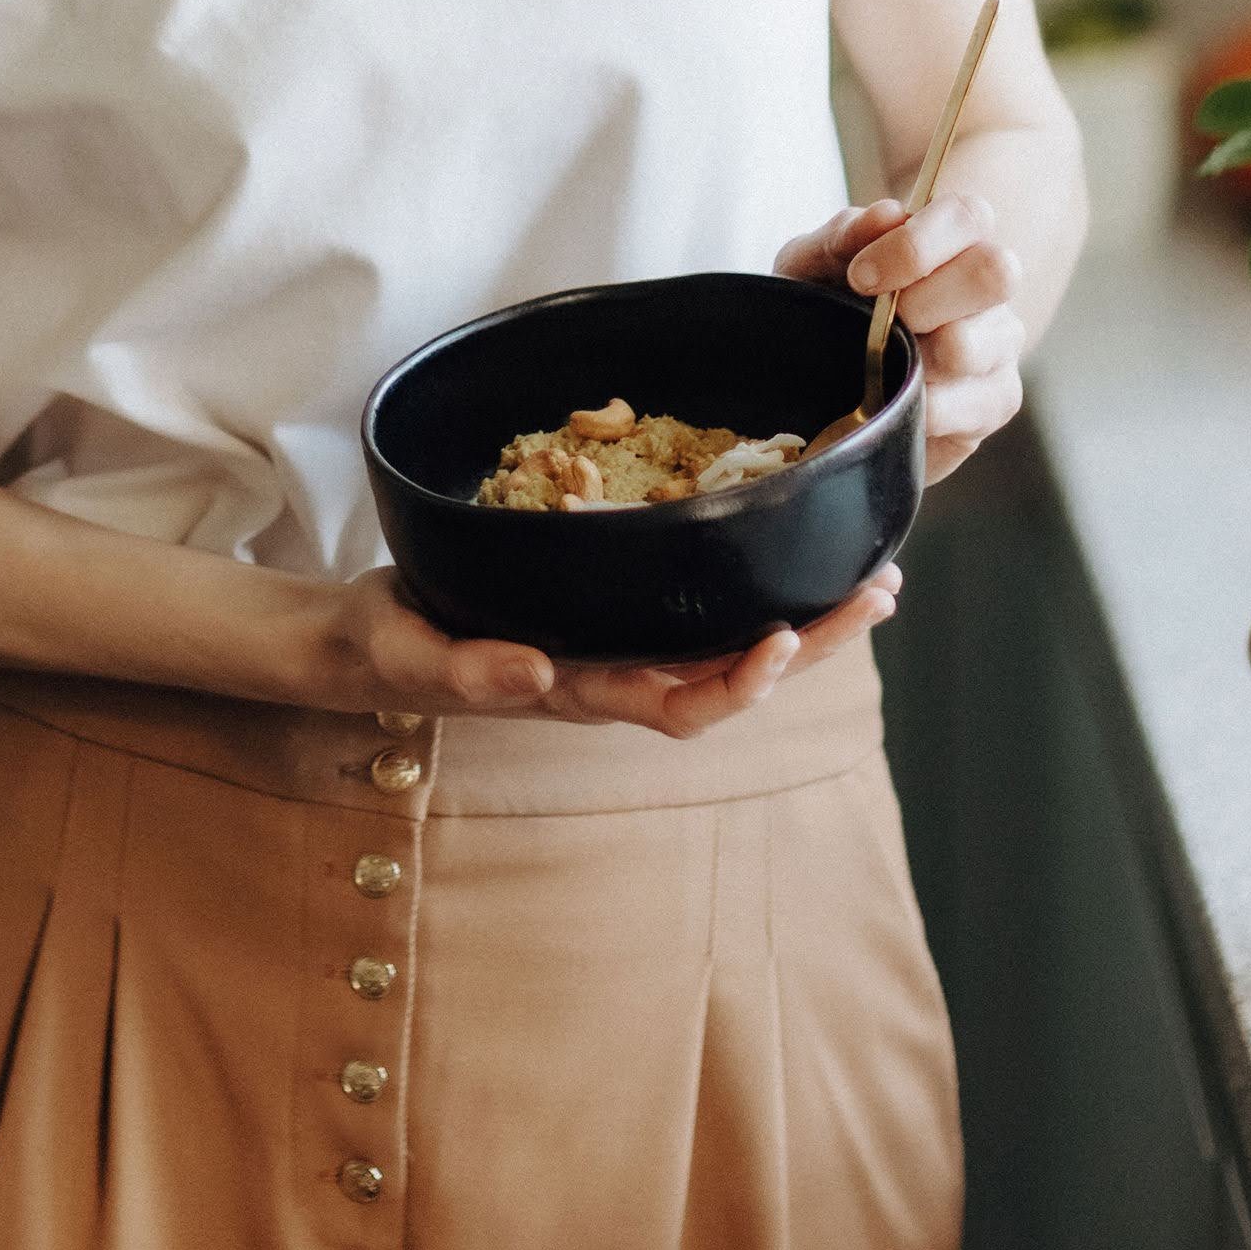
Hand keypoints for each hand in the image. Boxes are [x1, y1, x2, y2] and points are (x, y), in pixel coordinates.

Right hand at [311, 560, 900, 741]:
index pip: (679, 704)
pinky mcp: (614, 600)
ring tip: (870, 575)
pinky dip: (754, 579)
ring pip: (731, 639)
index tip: (784, 642)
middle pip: (733, 672)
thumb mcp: (413, 656)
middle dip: (812, 643)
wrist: (372, 641)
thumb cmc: (392, 649)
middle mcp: (615, 670)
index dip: (737, 682)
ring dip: (806, 616)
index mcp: (579, 691)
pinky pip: (699, 601)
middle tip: (878, 594)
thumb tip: (534, 674)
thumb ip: (465, 671)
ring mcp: (620, 638)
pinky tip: (794, 546)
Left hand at [775, 193, 1024, 481]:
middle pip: (996, 272)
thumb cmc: (828, 302)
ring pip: (977, 346)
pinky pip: (974, 406)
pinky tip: (898, 398)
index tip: (860, 277)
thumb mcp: (813, 264)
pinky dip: (923, 408)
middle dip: (923, 300)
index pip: (969, 215)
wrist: (820, 373)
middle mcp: (988, 284)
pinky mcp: (999, 398)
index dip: (915, 246)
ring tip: (885, 363)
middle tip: (881, 322)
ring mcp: (1001, 342)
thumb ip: (843, 235)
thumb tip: (886, 215)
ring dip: (917, 358)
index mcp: (953, 236)